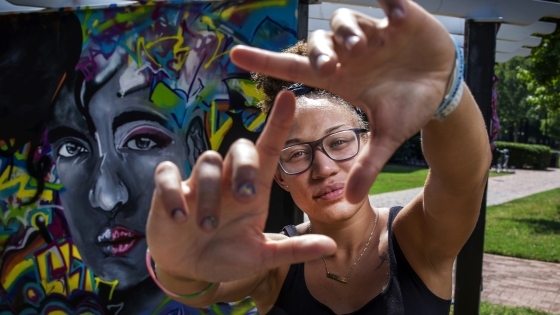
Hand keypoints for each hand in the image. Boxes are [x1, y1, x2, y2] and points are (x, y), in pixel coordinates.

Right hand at [146, 91, 335, 282]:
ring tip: (207, 227)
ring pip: (207, 162)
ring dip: (209, 194)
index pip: (268, 149)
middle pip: (239, 147)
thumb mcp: (262, 256)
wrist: (189, 268)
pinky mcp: (168, 190)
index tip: (289, 97)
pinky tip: (178, 216)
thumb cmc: (227, 255)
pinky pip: (167, 174)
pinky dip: (172, 192)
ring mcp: (198, 183)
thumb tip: (331, 246)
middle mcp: (228, 180)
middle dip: (245, 167)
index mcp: (253, 190)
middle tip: (246, 198)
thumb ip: (293, 250)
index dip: (278, 123)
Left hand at [230, 0, 455, 202]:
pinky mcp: (399, 18)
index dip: (264, 61)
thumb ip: (369, 164)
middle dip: (320, 52)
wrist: (442, 90)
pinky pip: (386, 0)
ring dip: (348, 32)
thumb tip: (352, 201)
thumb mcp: (389, 137)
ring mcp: (372, 33)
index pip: (294, 68)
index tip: (234, 55)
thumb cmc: (408, 108)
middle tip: (330, 65)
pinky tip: (397, 17)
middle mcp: (349, 54)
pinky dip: (388, 3)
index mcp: (341, 78)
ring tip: (364, 47)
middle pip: (319, 45)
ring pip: (343, 22)